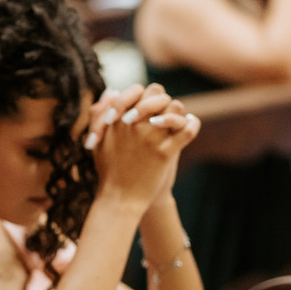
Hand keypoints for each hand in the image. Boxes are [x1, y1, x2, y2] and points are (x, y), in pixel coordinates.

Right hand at [81, 84, 199, 210]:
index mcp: (117, 119)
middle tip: (160, 113)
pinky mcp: (165, 152)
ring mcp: (150, 137)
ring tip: (173, 123)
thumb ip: (100, 114)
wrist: (120, 200)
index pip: (138, 89)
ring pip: (175, 107)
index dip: (143, 95)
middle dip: (161, 100)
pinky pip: (187, 129)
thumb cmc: (109, 170)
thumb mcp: (98, 141)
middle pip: (159, 94)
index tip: (144, 107)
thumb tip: (112, 90)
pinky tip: (190, 125)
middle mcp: (134, 124)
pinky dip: (192, 124)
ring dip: (177, 112)